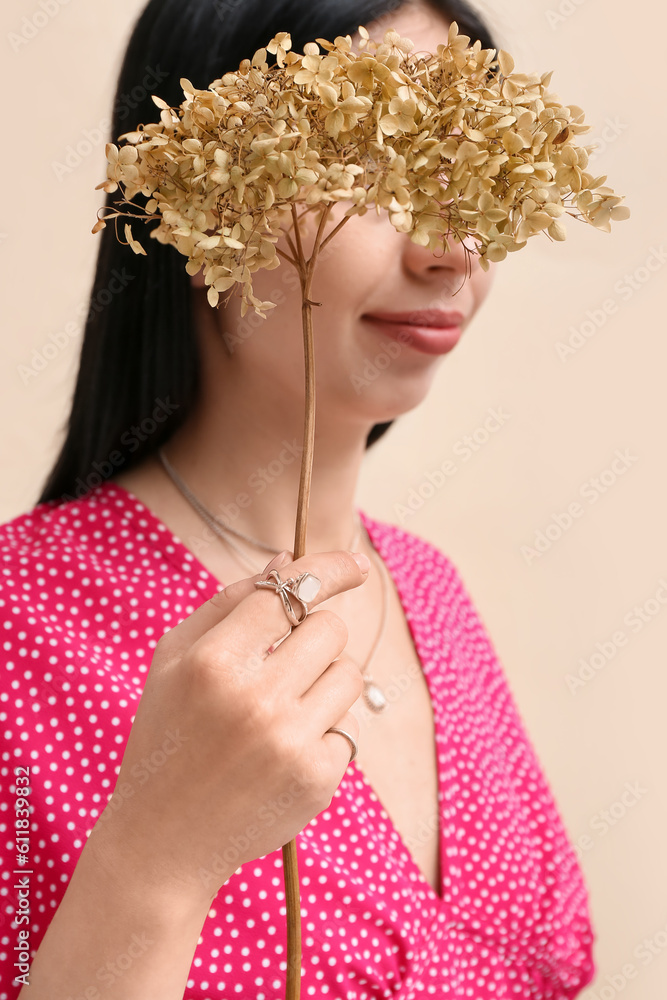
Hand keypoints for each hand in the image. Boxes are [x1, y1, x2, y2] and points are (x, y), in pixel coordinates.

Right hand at [90, 548, 369, 905]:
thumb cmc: (167, 735)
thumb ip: (228, 602)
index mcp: (213, 661)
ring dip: (324, 681)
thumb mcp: (173, 660)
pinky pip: (350, 726)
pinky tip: (284, 751)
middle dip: (314, 636)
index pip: (288, 593)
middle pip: (330, 629)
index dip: (327, 570)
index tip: (356, 564)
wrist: (162, 840)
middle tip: (285, 661)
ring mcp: (290, 742)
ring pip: (350, 674)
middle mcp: (255, 699)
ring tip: (282, 709)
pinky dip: (324, 730)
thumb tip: (288, 560)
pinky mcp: (317, 780)